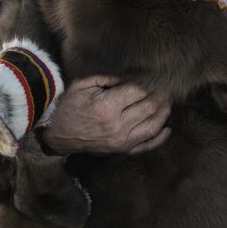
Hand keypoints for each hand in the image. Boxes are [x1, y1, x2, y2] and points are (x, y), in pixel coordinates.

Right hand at [40, 76, 170, 154]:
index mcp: (106, 107)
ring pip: (153, 126)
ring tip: (168, 101)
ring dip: (164, 112)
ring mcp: (121, 141)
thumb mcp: (84, 85)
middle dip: (160, 95)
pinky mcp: (122, 151)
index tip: (153, 77)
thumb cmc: (69, 107)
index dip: (148, 83)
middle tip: (166, 86)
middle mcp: (117, 126)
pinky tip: (168, 128)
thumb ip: (109, 78)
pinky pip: (147, 146)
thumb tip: (131, 76)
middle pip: (149, 107)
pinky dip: (160, 138)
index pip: (138, 91)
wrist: (58, 135)